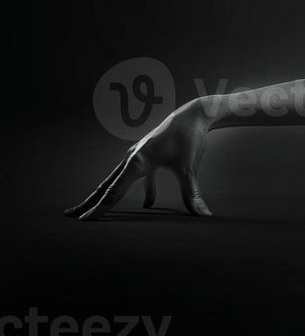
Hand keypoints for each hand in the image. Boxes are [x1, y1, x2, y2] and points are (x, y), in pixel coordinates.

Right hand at [66, 98, 214, 220]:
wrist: (195, 115)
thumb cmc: (190, 139)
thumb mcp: (189, 169)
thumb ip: (192, 194)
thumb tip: (204, 216)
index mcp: (137, 162)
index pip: (114, 191)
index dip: (99, 208)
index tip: (83, 220)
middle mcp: (132, 158)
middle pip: (106, 185)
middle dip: (89, 202)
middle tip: (70, 216)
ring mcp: (138, 155)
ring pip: (116, 180)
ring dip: (104, 195)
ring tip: (90, 208)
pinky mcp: (147, 155)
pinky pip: (134, 176)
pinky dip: (133, 190)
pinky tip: (147, 205)